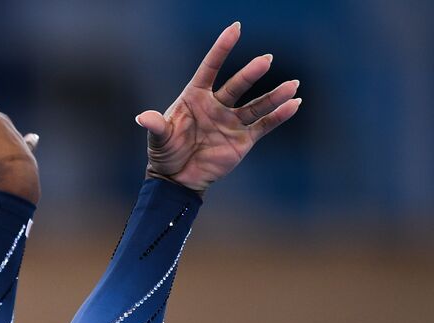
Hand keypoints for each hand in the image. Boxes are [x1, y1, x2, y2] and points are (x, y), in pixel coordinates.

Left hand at [137, 22, 300, 192]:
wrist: (176, 179)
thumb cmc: (165, 154)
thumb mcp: (159, 139)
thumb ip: (156, 126)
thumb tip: (143, 117)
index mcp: (195, 98)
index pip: (210, 69)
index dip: (222, 49)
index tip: (235, 28)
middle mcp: (217, 105)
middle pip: (237, 86)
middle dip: (251, 74)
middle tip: (265, 61)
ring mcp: (231, 121)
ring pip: (256, 106)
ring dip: (274, 95)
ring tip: (292, 85)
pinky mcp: (243, 139)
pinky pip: (264, 125)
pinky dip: (279, 116)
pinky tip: (294, 104)